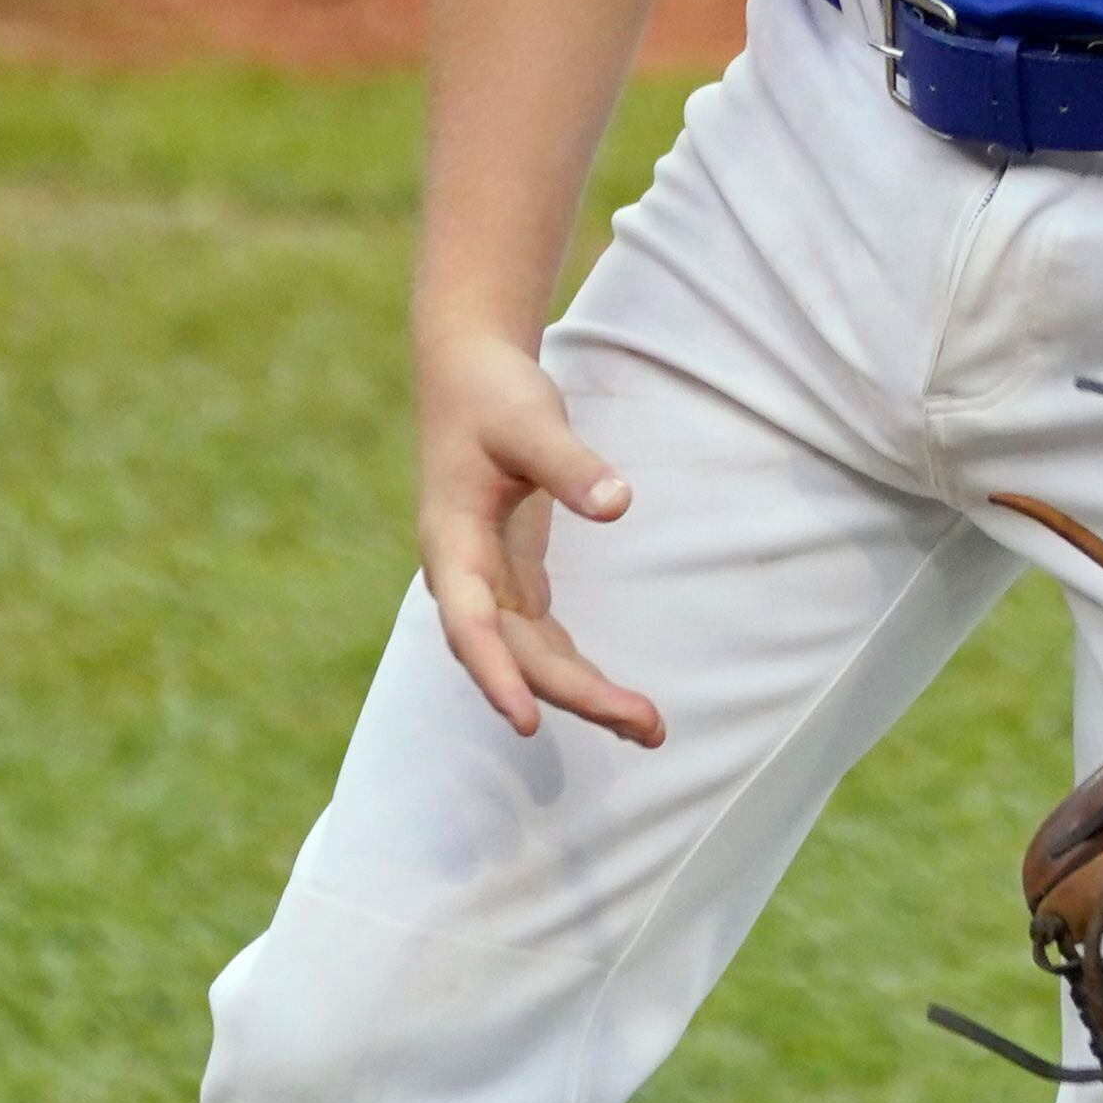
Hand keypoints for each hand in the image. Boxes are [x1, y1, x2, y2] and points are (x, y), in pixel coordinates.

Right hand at [415, 330, 665, 746]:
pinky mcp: (509, 577)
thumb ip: (571, 465)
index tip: (526, 721)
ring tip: (649, 729)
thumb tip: (618, 504)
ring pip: (530, 655)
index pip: (469, 624)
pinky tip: (617, 700)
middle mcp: (463, 576)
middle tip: (648, 726)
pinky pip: (541, 638)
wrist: (467, 374)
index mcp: (452, 542)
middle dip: (575, 695)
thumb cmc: (493, 395)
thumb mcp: (531, 420)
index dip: (496, 673)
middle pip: (515, 653)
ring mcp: (486, 582)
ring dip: (583, 693)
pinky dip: (576, 668)